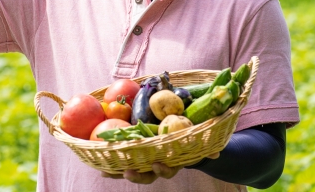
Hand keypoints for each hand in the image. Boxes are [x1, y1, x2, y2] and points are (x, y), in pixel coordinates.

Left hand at [100, 152, 219, 183]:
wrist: (182, 140)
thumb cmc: (191, 139)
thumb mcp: (200, 143)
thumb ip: (207, 149)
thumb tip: (215, 154)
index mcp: (173, 161)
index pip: (169, 169)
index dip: (163, 169)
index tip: (158, 165)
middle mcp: (158, 164)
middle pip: (147, 175)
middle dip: (138, 175)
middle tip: (129, 172)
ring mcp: (146, 162)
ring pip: (133, 171)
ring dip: (120, 172)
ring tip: (107, 172)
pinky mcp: (135, 156)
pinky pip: (123, 162)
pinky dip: (111, 166)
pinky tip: (99, 167)